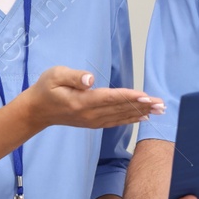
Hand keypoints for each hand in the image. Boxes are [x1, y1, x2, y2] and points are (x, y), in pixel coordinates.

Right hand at [19, 66, 163, 131]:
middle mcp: (90, 114)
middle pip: (120, 109)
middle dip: (143, 106)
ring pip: (121, 117)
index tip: (146, 96)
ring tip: (159, 110)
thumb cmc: (45, 88)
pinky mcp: (93, 123)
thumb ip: (73, 76)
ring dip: (141, 113)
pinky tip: (142, 117)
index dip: (129, 97)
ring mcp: (92, 121)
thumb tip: (90, 80)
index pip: (110, 98)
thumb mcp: (54, 75)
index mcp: (81, 102)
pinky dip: (130, 119)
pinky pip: (116, 122)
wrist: (36, 111)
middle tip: (162, 105)